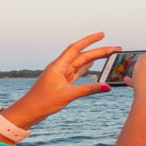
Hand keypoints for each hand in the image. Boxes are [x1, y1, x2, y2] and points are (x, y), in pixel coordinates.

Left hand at [4, 33, 120, 128]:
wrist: (29, 111)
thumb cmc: (42, 102)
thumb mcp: (68, 95)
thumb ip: (88, 89)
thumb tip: (107, 87)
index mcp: (58, 66)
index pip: (76, 49)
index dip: (90, 40)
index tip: (102, 34)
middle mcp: (61, 68)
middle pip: (83, 56)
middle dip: (99, 51)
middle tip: (116, 48)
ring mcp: (62, 75)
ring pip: (82, 63)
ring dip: (95, 58)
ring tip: (109, 55)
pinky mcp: (64, 83)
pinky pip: (78, 72)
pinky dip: (88, 68)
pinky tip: (94, 64)